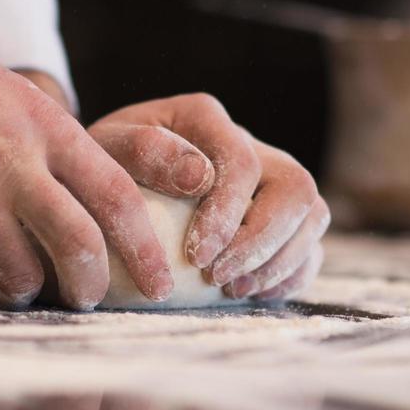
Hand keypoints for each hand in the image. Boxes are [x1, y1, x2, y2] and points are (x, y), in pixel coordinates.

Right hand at [0, 6, 171, 309]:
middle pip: (78, 244)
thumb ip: (50, 146)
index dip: (143, 248)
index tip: (159, 283)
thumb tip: (83, 198)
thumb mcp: (15, 97)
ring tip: (18, 287)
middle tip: (90, 300)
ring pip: (19, 272)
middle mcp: (16, 162)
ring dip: (23, 289)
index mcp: (48, 130)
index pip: (117, 197)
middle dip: (91, 286)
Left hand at [88, 94, 329, 299]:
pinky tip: (250, 291)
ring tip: (230, 288)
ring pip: (312, 213)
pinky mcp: (275, 216)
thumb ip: (143, 152)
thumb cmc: (98, 169)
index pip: (242, 162)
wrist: (97, 186)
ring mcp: (267, 179)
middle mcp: (246, 142)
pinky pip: (309, 244)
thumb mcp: (102, 152)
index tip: (196, 256)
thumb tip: (200, 176)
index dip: (230, 213)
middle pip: (295, 186)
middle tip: (219, 278)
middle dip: (263, 241)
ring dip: (279, 260)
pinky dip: (290, 273)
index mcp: (204, 118)